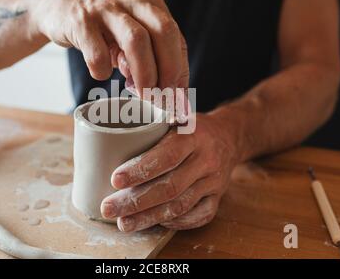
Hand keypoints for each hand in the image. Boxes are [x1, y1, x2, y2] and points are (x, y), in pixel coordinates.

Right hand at [32, 0, 188, 94]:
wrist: (58, 9)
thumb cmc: (102, 29)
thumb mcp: (131, 36)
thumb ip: (151, 57)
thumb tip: (173, 94)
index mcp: (150, 3)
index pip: (175, 38)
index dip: (179, 70)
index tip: (177, 97)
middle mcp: (132, 1)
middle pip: (163, 32)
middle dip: (168, 69)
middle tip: (163, 96)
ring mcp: (106, 9)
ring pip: (136, 39)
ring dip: (143, 72)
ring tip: (141, 93)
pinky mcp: (81, 21)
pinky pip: (97, 52)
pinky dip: (103, 70)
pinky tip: (101, 73)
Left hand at [100, 113, 238, 230]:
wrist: (229, 136)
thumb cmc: (192, 128)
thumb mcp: (176, 116)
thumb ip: (152, 125)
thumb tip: (110, 135)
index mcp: (193, 136)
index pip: (166, 156)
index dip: (140, 170)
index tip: (114, 180)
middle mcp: (206, 160)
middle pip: (170, 187)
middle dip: (136, 201)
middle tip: (109, 208)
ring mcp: (214, 181)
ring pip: (181, 205)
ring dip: (149, 217)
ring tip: (124, 222)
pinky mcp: (219, 197)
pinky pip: (199, 216)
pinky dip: (176, 223)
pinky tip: (155, 223)